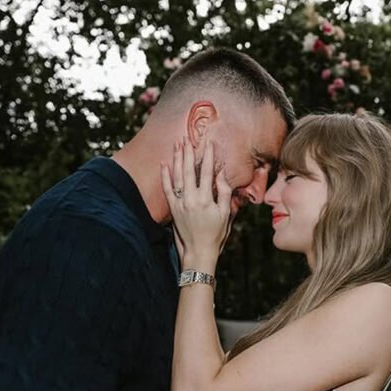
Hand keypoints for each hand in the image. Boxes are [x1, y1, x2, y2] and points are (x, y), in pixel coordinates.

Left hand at [161, 137, 231, 265]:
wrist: (198, 252)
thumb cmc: (215, 234)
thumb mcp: (225, 214)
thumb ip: (223, 193)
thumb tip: (221, 174)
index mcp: (206, 200)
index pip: (207, 172)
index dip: (208, 156)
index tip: (209, 143)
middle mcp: (191, 200)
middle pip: (189, 170)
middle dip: (189, 152)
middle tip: (188, 138)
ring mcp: (180, 204)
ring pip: (177, 176)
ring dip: (177, 159)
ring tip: (177, 144)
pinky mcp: (173, 209)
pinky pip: (166, 189)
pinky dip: (165, 175)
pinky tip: (164, 163)